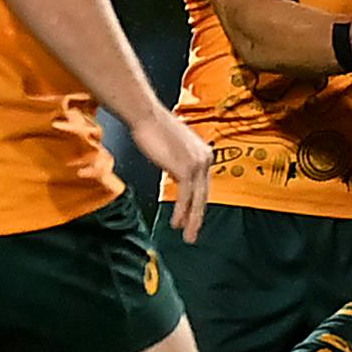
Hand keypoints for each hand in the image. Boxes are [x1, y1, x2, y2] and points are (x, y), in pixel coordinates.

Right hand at [135, 110, 214, 243]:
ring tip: (188, 236)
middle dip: (198, 216)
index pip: (203, 185)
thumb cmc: (154, 127)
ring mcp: (198, 164)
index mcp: (204, 152)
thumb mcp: (173, 146)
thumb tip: (177, 174)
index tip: (192, 217)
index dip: (197, 203)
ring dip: (192, 220)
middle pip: (203, 194)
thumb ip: (179, 161)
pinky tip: (177, 224)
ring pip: (197, 199)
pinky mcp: (186, 169)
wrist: (146, 116)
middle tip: (193, 233)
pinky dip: (182, 212)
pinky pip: (186, 197)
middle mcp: (205, 158)